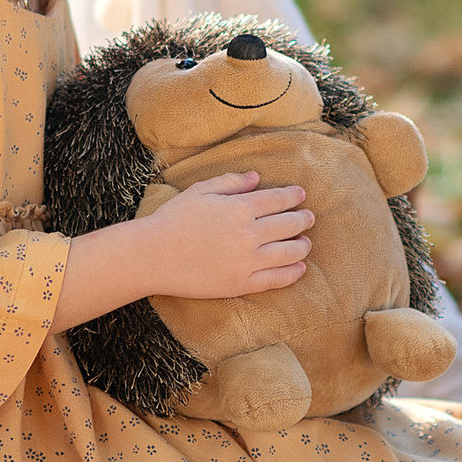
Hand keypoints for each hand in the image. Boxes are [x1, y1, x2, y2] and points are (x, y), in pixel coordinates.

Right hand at [139, 171, 314, 298]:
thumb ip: (231, 182)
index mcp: (239, 207)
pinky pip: (276, 279)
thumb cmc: (173, 219)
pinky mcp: (241, 284)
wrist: (153, 256)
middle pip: (288, 225)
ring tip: (306, 243)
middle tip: (309, 217)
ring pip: (288, 253)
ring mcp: (247, 261)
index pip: (277, 200)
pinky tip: (300, 268)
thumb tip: (256, 177)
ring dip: (302, 246)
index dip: (292, 196)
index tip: (301, 195)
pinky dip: (293, 273)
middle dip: (303, 219)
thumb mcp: (200, 190)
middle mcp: (249, 234)